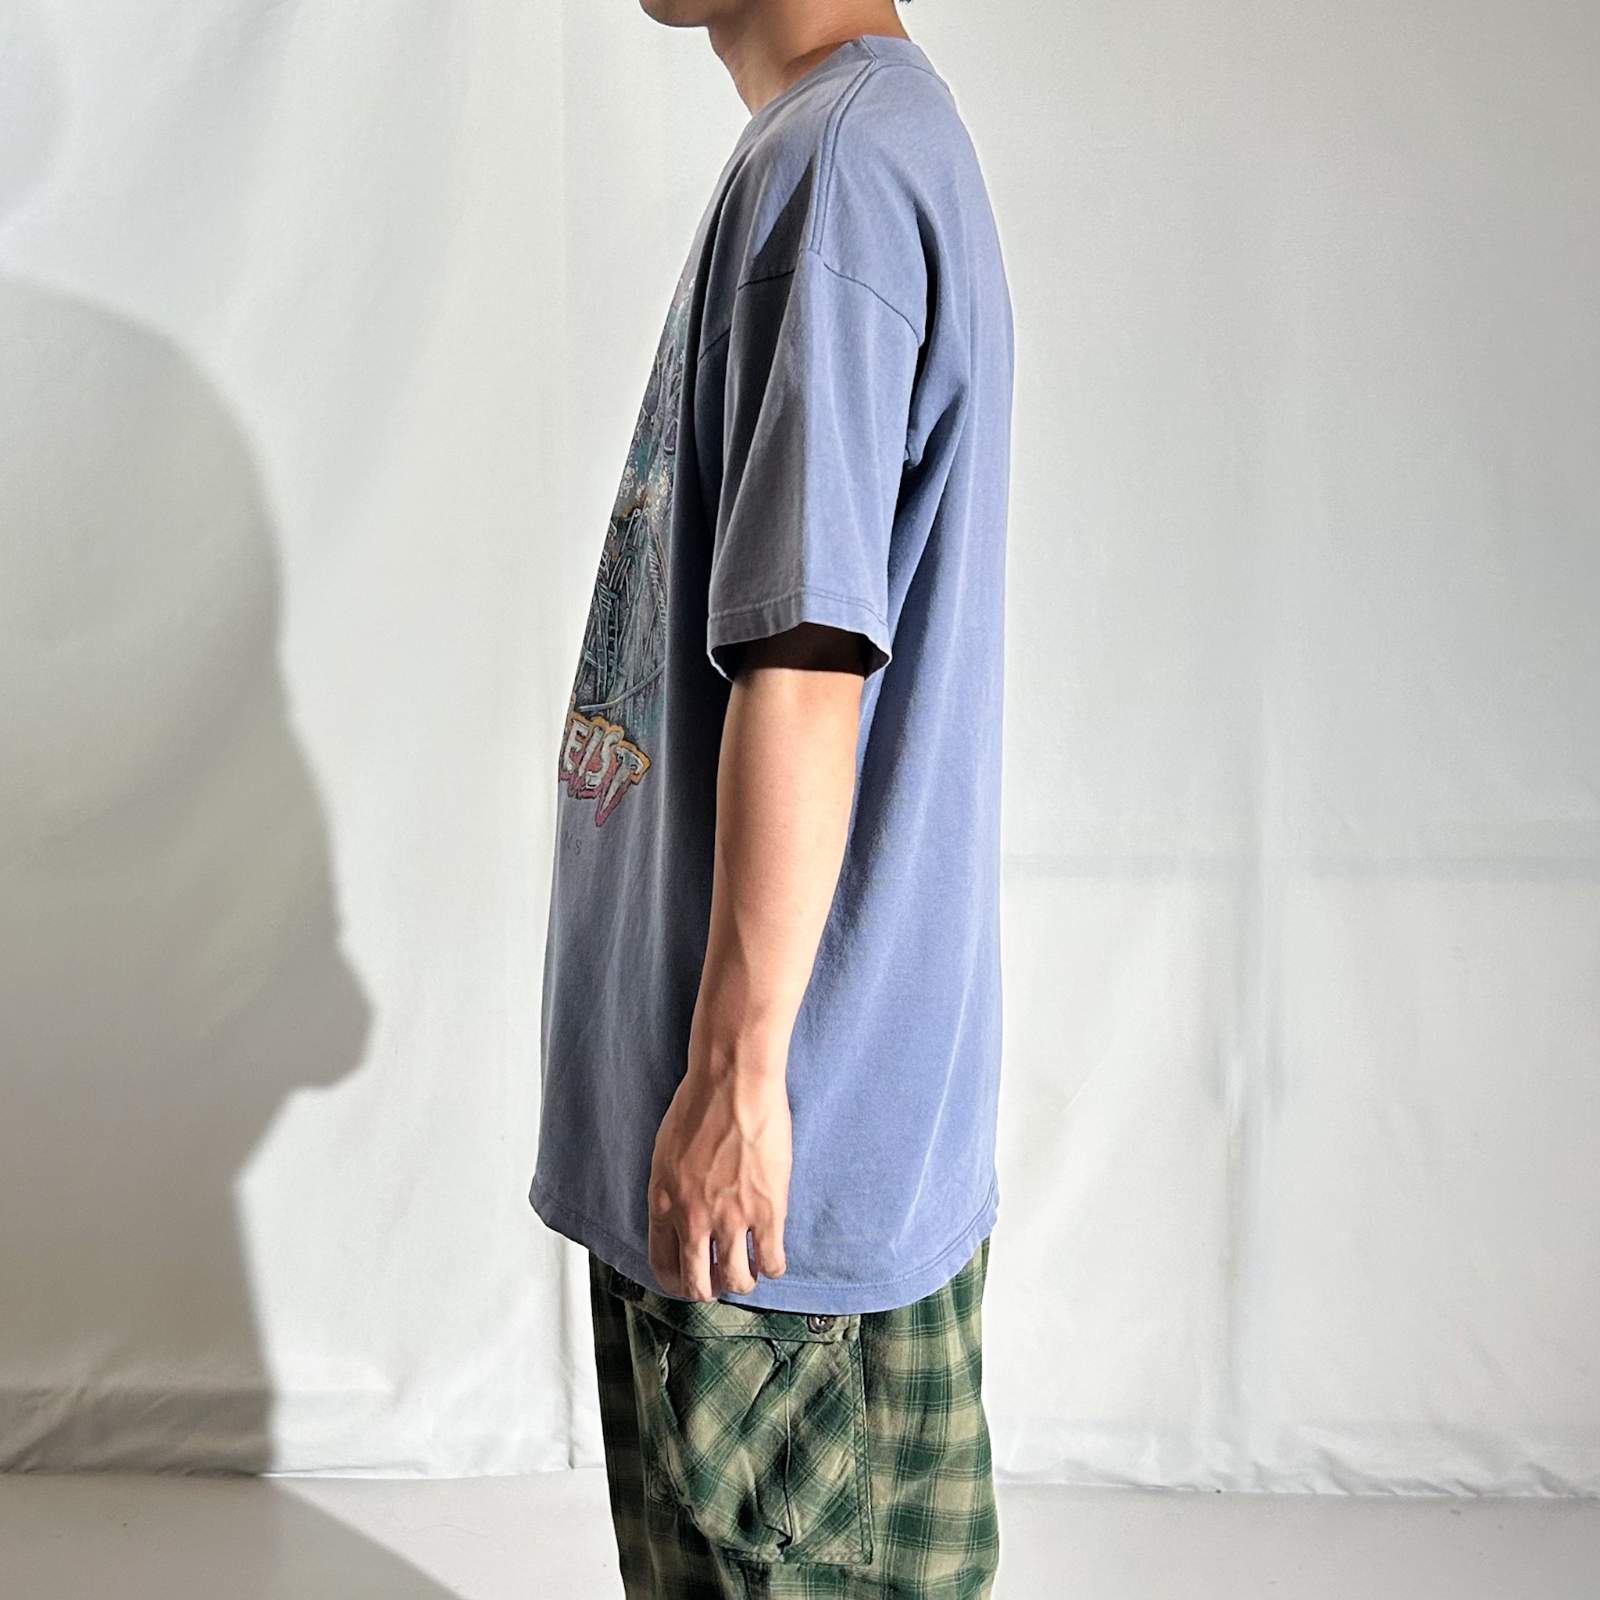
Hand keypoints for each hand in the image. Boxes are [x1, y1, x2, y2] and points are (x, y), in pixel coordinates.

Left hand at [646, 1050, 790, 1300]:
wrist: (733, 1082)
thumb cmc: (699, 1104)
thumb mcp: (666, 1152)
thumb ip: (671, 1189)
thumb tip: (680, 1212)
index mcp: (663, 1203)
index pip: (662, 1265)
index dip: (678, 1280)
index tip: (691, 1278)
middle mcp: (692, 1219)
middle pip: (698, 1285)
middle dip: (710, 1288)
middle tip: (722, 1276)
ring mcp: (731, 1218)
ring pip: (737, 1281)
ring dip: (742, 1281)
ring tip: (749, 1267)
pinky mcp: (767, 1211)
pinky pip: (771, 1261)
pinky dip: (772, 1266)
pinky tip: (772, 1256)